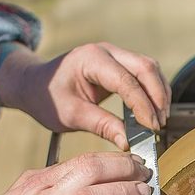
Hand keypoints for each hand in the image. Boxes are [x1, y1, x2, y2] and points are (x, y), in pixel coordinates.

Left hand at [13, 42, 170, 149]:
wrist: (35, 84)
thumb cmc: (47, 97)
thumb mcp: (71, 115)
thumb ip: (102, 126)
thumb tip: (128, 142)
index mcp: (91, 59)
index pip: (126, 81)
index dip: (143, 105)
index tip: (151, 128)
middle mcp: (106, 51)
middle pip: (146, 68)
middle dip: (157, 97)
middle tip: (159, 125)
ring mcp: (115, 55)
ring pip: (150, 68)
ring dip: (159, 93)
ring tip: (159, 121)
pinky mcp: (119, 64)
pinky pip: (144, 73)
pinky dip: (153, 91)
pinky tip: (153, 111)